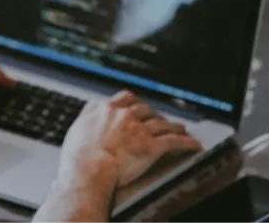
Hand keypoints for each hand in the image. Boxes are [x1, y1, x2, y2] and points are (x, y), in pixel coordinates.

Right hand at [58, 91, 202, 189]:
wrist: (88, 170)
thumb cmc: (77, 159)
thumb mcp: (75, 133)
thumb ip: (85, 124)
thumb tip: (84, 125)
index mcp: (103, 110)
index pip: (124, 98)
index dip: (133, 102)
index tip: (136, 105)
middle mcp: (123, 115)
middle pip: (144, 109)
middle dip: (154, 114)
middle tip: (159, 119)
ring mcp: (138, 129)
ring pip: (161, 123)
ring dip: (173, 126)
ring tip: (181, 129)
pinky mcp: (151, 145)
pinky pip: (173, 141)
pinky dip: (186, 142)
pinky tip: (193, 144)